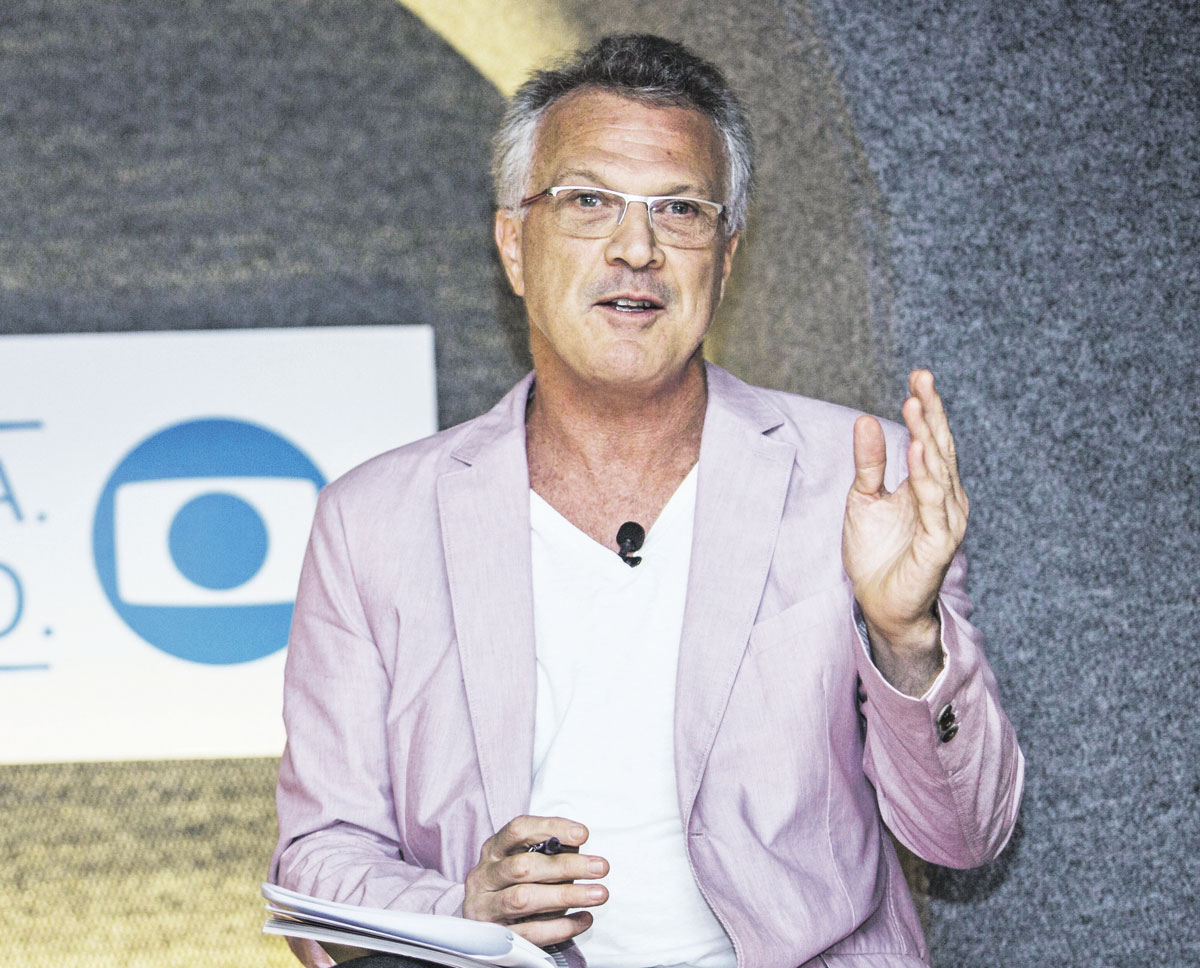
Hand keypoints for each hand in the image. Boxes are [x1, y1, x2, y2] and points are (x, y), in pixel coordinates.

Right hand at [462, 815, 608, 946]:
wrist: (481, 922)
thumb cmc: (511, 883)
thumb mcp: (523, 859)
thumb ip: (548, 851)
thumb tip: (577, 846)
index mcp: (493, 850)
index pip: (519, 830)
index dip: (551, 828)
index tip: (583, 835)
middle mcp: (485, 876)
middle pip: (523, 867)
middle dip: (566, 866)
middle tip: (600, 867)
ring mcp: (486, 907)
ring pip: (524, 899)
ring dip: (567, 895)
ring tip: (598, 894)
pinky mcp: (495, 936)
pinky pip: (530, 932)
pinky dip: (561, 926)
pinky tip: (584, 918)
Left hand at [842, 370, 968, 689]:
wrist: (880, 604)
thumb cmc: (877, 553)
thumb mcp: (864, 498)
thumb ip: (869, 462)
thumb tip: (867, 419)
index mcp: (930, 485)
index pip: (931, 438)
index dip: (926, 407)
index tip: (918, 375)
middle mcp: (945, 498)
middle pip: (940, 446)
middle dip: (931, 411)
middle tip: (922, 376)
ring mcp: (946, 519)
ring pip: (939, 470)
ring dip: (927, 436)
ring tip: (915, 405)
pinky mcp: (939, 542)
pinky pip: (933, 504)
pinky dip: (926, 476)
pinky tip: (918, 451)